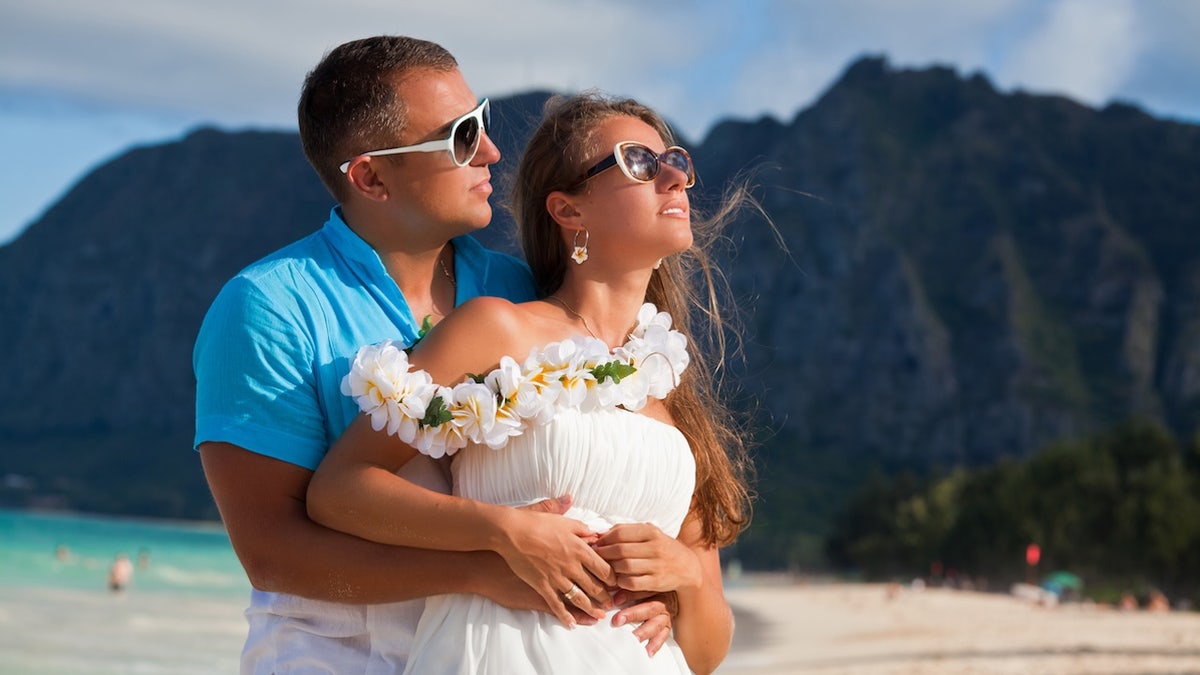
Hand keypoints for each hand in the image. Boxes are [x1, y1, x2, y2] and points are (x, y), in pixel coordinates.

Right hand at [497, 497, 616, 625]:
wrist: (510, 532)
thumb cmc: (536, 523)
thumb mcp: (563, 521)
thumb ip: (581, 528)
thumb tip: (595, 532)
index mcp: (579, 549)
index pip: (603, 568)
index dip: (612, 578)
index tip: (616, 583)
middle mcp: (571, 566)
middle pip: (594, 586)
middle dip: (604, 597)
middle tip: (610, 604)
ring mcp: (557, 578)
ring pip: (579, 598)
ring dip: (590, 608)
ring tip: (598, 615)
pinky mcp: (542, 586)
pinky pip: (556, 605)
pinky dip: (565, 616)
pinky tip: (572, 624)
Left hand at [592, 523, 701, 596]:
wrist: (688, 567)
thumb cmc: (663, 548)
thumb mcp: (650, 534)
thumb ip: (628, 532)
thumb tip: (601, 535)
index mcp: (651, 532)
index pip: (620, 533)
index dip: (604, 539)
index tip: (596, 544)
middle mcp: (655, 547)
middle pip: (620, 550)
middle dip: (604, 554)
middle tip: (596, 557)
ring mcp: (657, 565)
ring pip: (624, 566)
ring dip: (611, 568)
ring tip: (605, 568)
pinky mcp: (657, 582)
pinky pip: (632, 583)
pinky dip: (621, 582)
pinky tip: (618, 580)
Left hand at [611, 592, 675, 656]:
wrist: (670, 596)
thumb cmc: (650, 590)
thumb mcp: (641, 584)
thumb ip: (628, 588)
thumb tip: (612, 592)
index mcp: (655, 589)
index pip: (643, 591)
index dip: (629, 595)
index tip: (615, 600)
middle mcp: (662, 602)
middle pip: (649, 608)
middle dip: (633, 614)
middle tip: (618, 620)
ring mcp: (666, 616)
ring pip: (656, 624)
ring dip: (644, 632)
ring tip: (634, 639)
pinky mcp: (667, 627)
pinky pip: (663, 636)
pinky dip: (655, 644)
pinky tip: (648, 651)